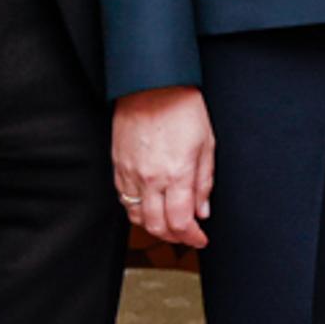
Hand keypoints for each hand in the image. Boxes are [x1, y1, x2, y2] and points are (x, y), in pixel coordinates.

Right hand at [113, 87, 212, 250]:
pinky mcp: (117, 165)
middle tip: (187, 234)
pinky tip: (150, 206)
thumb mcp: (207, 145)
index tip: (200, 238)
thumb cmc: (182, 109)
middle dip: (174, 237)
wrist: (151, 85)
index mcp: (177, 174)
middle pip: (157, 226)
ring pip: (137, 216)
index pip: (181, 222)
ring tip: (169, 223)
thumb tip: (203, 211)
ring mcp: (130, 173)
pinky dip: (137, 209)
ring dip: (154, 226)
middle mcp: (151, 178)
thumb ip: (204, 182)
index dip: (192, 237)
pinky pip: (123, 199)